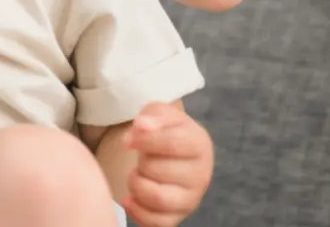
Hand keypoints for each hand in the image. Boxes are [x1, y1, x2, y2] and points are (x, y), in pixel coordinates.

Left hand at [121, 103, 213, 226]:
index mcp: (199, 144)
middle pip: (158, 170)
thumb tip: (143, 126)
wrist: (171, 150)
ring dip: (136, 185)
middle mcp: (202, 175)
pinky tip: (130, 197)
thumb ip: (153, 115)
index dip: (144, 140)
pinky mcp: (179, 217)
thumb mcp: (159, 112)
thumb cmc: (164, 129)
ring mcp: (192, 199)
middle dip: (141, 161)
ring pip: (158, 199)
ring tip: (136, 175)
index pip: (171, 143)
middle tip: (141, 157)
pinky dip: (137, 210)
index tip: (128, 139)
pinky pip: (157, 223)